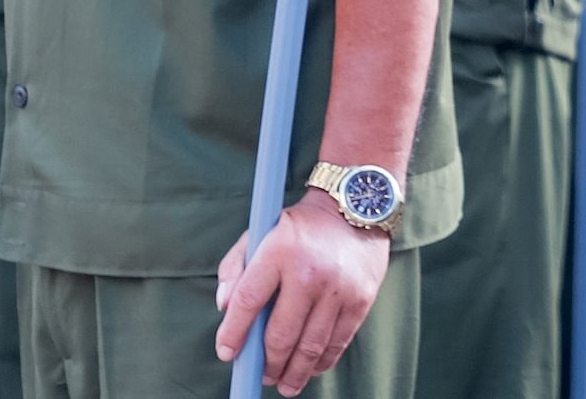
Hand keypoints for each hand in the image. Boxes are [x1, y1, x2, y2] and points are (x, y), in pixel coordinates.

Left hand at [213, 193, 391, 396]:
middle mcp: (309, 272)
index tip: (227, 353)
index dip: (234, 332)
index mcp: (279, 252)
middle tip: (261, 376)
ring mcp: (338, 288)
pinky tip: (310, 369)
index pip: (248, 301)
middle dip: (267, 363)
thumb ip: (235, 267)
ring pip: (311, 346)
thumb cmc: (301, 226)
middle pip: (281, 334)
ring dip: (293, 373)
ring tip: (284, 384)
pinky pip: (338, 342)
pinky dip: (322, 362)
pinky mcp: (361, 298)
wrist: (357, 204)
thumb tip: (224, 307)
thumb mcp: (261, 232)